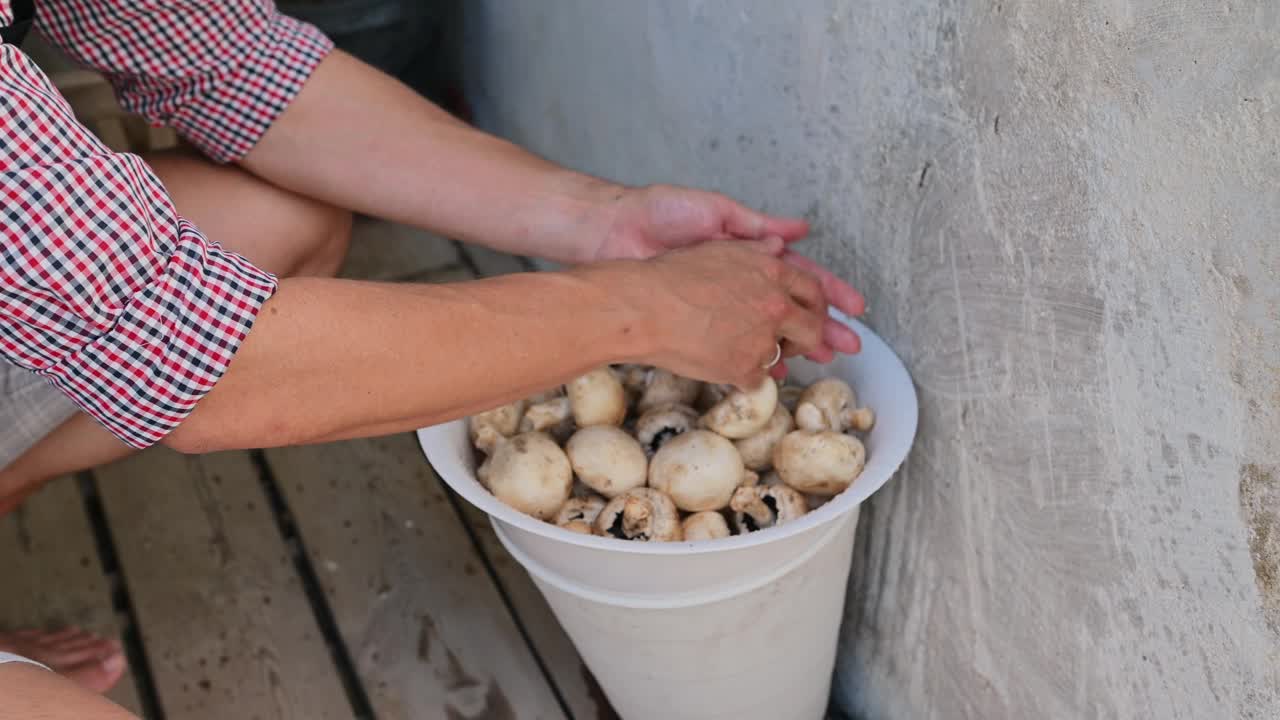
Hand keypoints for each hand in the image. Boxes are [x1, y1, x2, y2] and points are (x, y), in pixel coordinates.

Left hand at [585, 183, 865, 374]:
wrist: (614, 233)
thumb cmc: (661, 214)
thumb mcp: (718, 211)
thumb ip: (757, 224)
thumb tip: (800, 229)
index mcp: (750, 251)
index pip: (802, 274)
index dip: (831, 291)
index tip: (855, 307)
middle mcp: (742, 278)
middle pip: (795, 305)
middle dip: (824, 325)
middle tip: (848, 345)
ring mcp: (723, 299)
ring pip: (770, 325)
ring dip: (798, 343)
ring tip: (822, 360)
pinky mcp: (700, 317)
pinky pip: (736, 340)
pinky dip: (757, 354)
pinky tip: (773, 367)